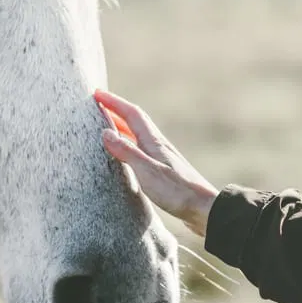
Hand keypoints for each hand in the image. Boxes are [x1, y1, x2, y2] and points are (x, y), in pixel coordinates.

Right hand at [94, 89, 219, 237]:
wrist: (204, 208)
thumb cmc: (177, 191)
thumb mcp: (147, 171)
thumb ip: (126, 152)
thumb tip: (105, 133)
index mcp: (153, 142)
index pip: (131, 114)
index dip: (114, 102)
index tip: (97, 94)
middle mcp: (158, 145)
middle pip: (135, 121)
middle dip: (116, 110)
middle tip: (99, 105)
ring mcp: (161, 157)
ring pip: (138, 135)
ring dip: (122, 126)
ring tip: (107, 125)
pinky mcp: (163, 169)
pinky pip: (141, 149)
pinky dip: (129, 144)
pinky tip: (126, 153)